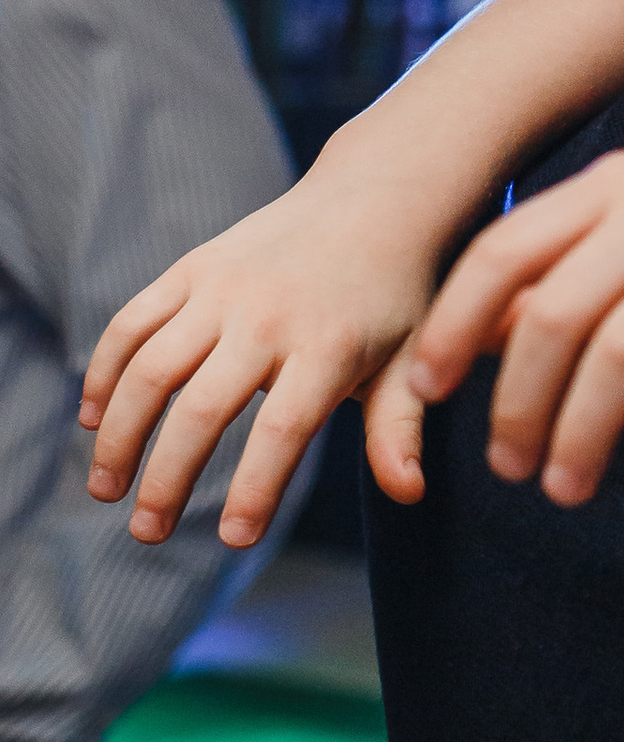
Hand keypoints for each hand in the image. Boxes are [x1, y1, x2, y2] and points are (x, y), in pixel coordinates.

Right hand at [81, 166, 447, 547]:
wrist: (372, 201)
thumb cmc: (395, 297)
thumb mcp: (412, 360)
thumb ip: (399, 428)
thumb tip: (408, 493)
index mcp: (328, 346)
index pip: (282, 431)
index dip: (254, 488)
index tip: (232, 540)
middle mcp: (268, 316)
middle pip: (202, 408)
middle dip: (167, 478)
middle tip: (146, 533)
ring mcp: (222, 288)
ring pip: (150, 368)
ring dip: (119, 434)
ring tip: (105, 490)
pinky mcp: (191, 268)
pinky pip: (131, 322)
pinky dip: (105, 371)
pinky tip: (94, 420)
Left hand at [404, 128, 623, 506]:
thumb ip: (574, 266)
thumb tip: (484, 338)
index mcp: (615, 188)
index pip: (503, 254)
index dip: (455, 326)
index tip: (429, 393)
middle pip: (556, 316)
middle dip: (518, 404)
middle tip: (510, 470)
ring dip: (584, 433)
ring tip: (569, 490)